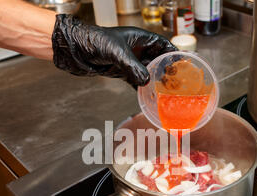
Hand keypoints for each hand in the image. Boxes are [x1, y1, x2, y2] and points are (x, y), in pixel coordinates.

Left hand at [52, 14, 176, 85]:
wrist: (74, 49)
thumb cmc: (93, 41)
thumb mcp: (117, 53)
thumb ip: (133, 67)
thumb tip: (146, 82)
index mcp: (139, 38)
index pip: (161, 45)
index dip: (172, 54)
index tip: (181, 64)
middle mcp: (136, 50)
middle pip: (157, 60)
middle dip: (167, 71)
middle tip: (176, 82)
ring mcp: (129, 62)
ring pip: (148, 72)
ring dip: (156, 82)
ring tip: (167, 92)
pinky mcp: (121, 72)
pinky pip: (136, 82)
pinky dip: (142, 89)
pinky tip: (149, 96)